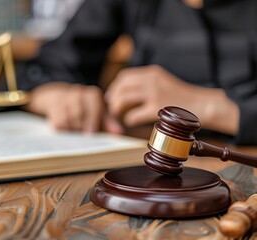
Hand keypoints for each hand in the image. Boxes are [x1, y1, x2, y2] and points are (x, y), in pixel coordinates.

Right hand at [25, 82, 104, 132]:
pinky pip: (58, 122)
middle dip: (81, 126)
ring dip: (72, 129)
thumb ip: (108, 123)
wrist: (61, 100)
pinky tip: (66, 133)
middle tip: (84, 138)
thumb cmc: (86, 111)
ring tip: (75, 135)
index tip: (90, 134)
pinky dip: (63, 129)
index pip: (94, 106)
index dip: (92, 120)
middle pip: (79, 112)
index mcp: (92, 95)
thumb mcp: (99, 116)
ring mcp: (65, 99)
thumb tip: (119, 133)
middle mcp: (79, 93)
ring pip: (68, 117)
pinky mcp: (54, 108)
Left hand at [105, 65, 238, 135]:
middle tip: (113, 109)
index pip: (124, 76)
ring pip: (122, 100)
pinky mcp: (157, 108)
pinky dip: (129, 120)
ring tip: (119, 116)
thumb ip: (147, 84)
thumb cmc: (183, 97)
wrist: (204, 104)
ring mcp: (154, 93)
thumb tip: (125, 93)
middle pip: (120, 87)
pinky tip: (131, 122)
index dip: (115, 87)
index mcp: (152, 72)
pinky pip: (133, 115)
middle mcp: (151, 80)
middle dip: (113, 99)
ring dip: (117, 110)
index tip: (112, 96)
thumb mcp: (164, 82)